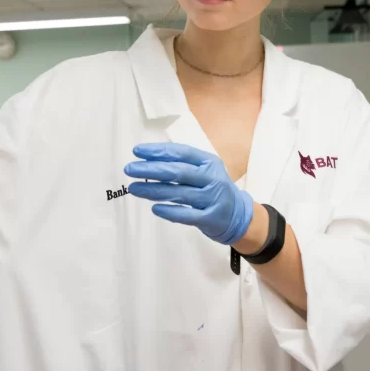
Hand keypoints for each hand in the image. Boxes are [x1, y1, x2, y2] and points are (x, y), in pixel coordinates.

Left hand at [125, 143, 253, 245]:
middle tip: (130, 169)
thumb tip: (149, 160)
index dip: (159, 151)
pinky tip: (154, 208)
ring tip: (134, 188)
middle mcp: (212, 179)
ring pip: (178, 193)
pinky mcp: (210, 219)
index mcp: (209, 162)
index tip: (137, 152)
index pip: (182, 153)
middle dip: (151, 169)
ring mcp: (212, 199)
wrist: (239, 216)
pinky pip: (186, 215)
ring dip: (153, 190)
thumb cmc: (214, 189)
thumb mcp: (206, 171)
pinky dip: (170, 211)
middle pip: (178, 172)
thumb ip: (183, 164)